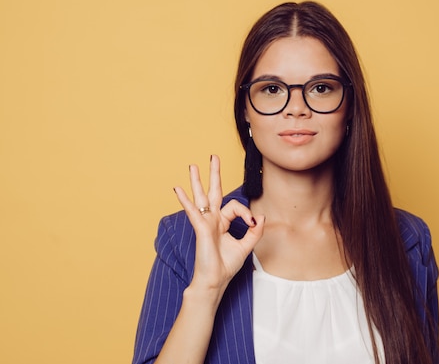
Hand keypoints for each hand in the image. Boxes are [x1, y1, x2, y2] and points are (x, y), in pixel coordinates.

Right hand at [173, 155, 264, 295]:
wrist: (214, 281)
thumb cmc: (226, 266)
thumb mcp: (246, 246)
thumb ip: (254, 231)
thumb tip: (260, 216)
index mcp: (222, 222)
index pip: (235, 206)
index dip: (246, 212)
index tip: (252, 223)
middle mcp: (213, 220)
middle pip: (214, 191)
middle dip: (214, 174)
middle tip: (213, 157)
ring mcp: (205, 223)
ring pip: (201, 197)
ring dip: (197, 181)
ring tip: (193, 166)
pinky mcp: (201, 229)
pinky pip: (193, 211)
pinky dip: (185, 200)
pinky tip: (178, 189)